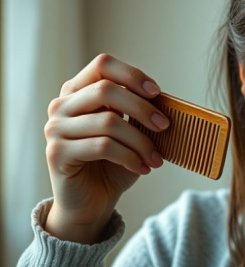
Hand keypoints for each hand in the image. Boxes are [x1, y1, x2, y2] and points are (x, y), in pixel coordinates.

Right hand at [44, 54, 168, 242]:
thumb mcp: (131, 132)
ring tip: (156, 158)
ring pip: (108, 122)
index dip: (132, 74)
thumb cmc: (114, 163)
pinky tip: (143, 168)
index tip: (157, 92)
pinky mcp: (56, 153)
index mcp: (78, 91)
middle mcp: (61, 105)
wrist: (92, 202)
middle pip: (105, 90)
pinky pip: (102, 147)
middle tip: (165, 126)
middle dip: (142, 108)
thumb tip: (166, 101)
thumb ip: (139, 113)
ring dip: (141, 141)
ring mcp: (55, 128)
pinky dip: (130, 157)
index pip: (102, 64)